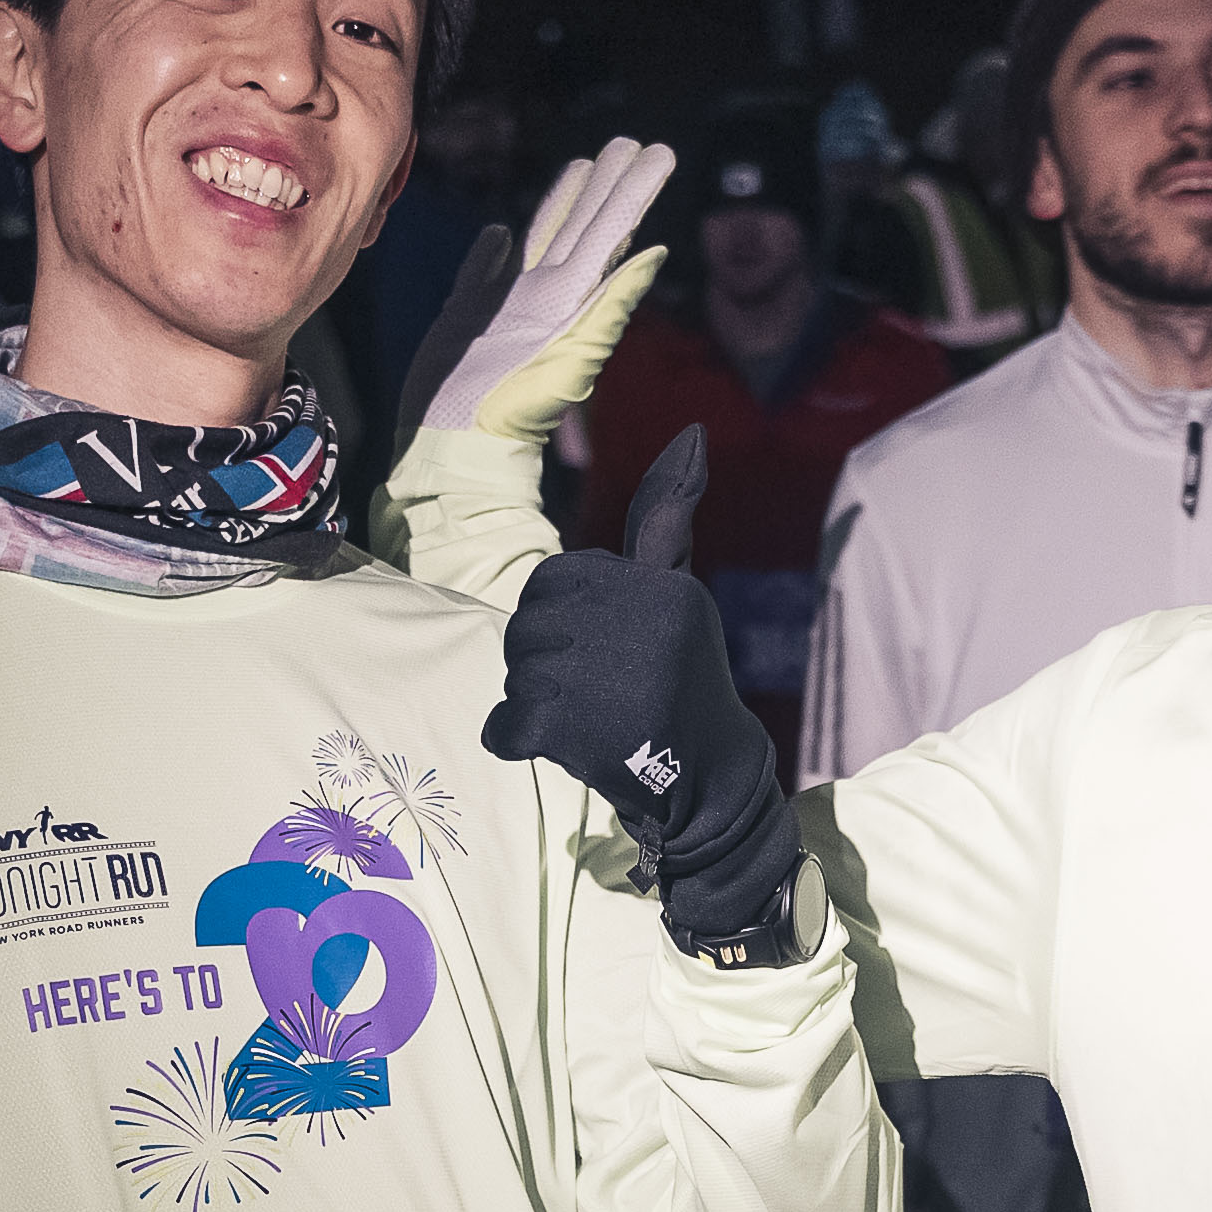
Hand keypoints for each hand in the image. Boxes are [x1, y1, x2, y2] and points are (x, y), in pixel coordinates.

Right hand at [407, 138, 676, 448]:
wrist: (455, 446)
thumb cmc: (515, 410)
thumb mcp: (572, 355)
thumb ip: (610, 305)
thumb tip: (654, 256)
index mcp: (572, 298)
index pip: (610, 231)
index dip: (632, 192)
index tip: (655, 152)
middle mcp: (544, 295)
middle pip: (581, 226)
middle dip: (605, 185)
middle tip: (627, 143)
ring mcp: (505, 304)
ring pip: (540, 239)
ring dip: (561, 203)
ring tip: (582, 166)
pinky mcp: (465, 315)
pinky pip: (482, 272)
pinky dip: (492, 250)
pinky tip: (498, 234)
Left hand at [479, 432, 796, 951]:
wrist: (706, 779)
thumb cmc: (681, 677)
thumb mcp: (677, 591)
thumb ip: (665, 518)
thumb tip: (691, 433)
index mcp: (657, 586)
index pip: (555, 581)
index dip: (562, 618)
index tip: (601, 649)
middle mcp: (637, 623)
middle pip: (528, 623)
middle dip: (544, 658)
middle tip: (591, 689)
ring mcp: (606, 677)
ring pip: (515, 671)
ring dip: (533, 699)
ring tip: (585, 715)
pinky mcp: (576, 729)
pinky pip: (504, 723)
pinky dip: (512, 738)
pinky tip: (546, 742)